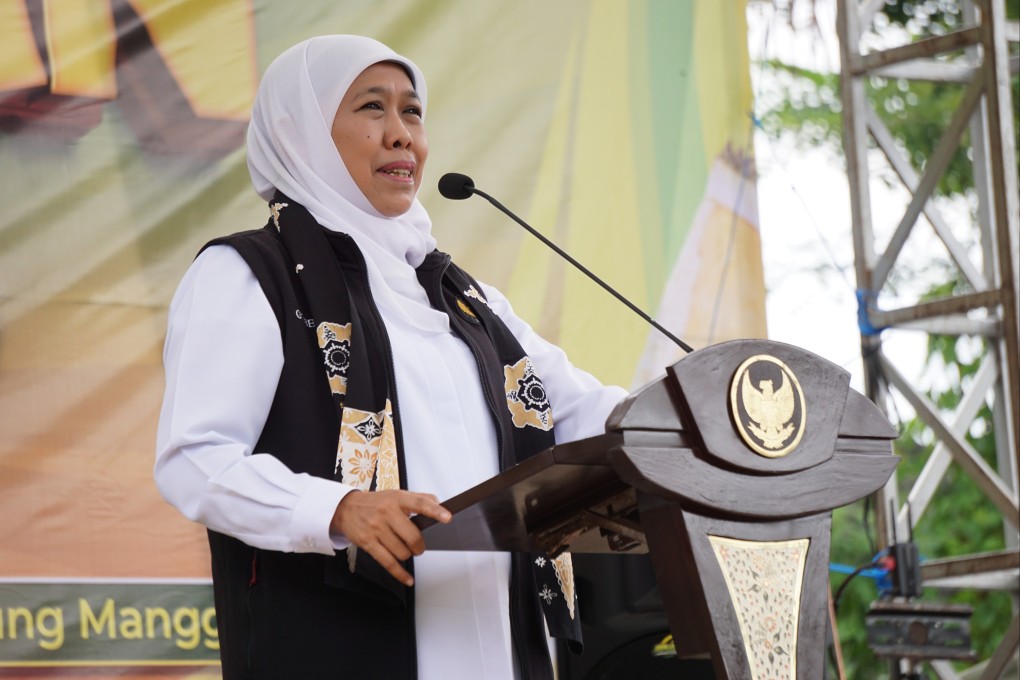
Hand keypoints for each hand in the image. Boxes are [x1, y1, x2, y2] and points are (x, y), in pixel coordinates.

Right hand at [330, 489, 451, 586]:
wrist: (346, 509)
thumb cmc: (375, 503)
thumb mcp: (396, 495)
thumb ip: (418, 498)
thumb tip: (438, 502)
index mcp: (397, 499)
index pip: (419, 503)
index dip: (434, 511)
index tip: (447, 517)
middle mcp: (386, 513)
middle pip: (412, 536)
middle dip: (419, 546)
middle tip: (418, 546)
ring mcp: (376, 529)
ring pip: (402, 552)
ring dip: (408, 555)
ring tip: (405, 550)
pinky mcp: (368, 544)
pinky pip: (388, 563)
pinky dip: (400, 573)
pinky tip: (408, 579)